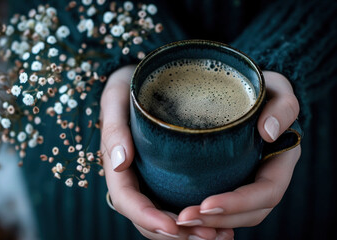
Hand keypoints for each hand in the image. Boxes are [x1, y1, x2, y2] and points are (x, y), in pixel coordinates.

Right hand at [100, 65, 227, 239]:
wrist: (145, 78)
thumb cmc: (130, 84)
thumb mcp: (117, 95)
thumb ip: (114, 126)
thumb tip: (118, 162)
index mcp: (118, 163)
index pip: (127, 200)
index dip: (148, 218)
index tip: (175, 225)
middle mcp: (135, 178)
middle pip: (148, 219)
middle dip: (176, 234)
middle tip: (209, 236)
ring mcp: (151, 181)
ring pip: (166, 219)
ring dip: (190, 234)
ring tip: (222, 236)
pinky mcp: (168, 178)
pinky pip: (179, 207)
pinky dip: (198, 222)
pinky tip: (222, 226)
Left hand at [176, 71, 300, 230]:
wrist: (239, 88)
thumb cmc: (259, 86)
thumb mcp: (276, 88)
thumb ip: (281, 105)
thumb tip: (268, 132)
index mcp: (280, 160)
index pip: (266, 193)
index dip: (239, 204)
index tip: (207, 204)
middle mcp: (265, 176)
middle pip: (249, 214)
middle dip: (217, 221)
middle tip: (183, 219)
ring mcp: (247, 181)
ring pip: (233, 217)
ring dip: (207, 224)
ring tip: (178, 221)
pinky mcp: (227, 180)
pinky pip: (219, 209)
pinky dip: (203, 217)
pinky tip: (178, 215)